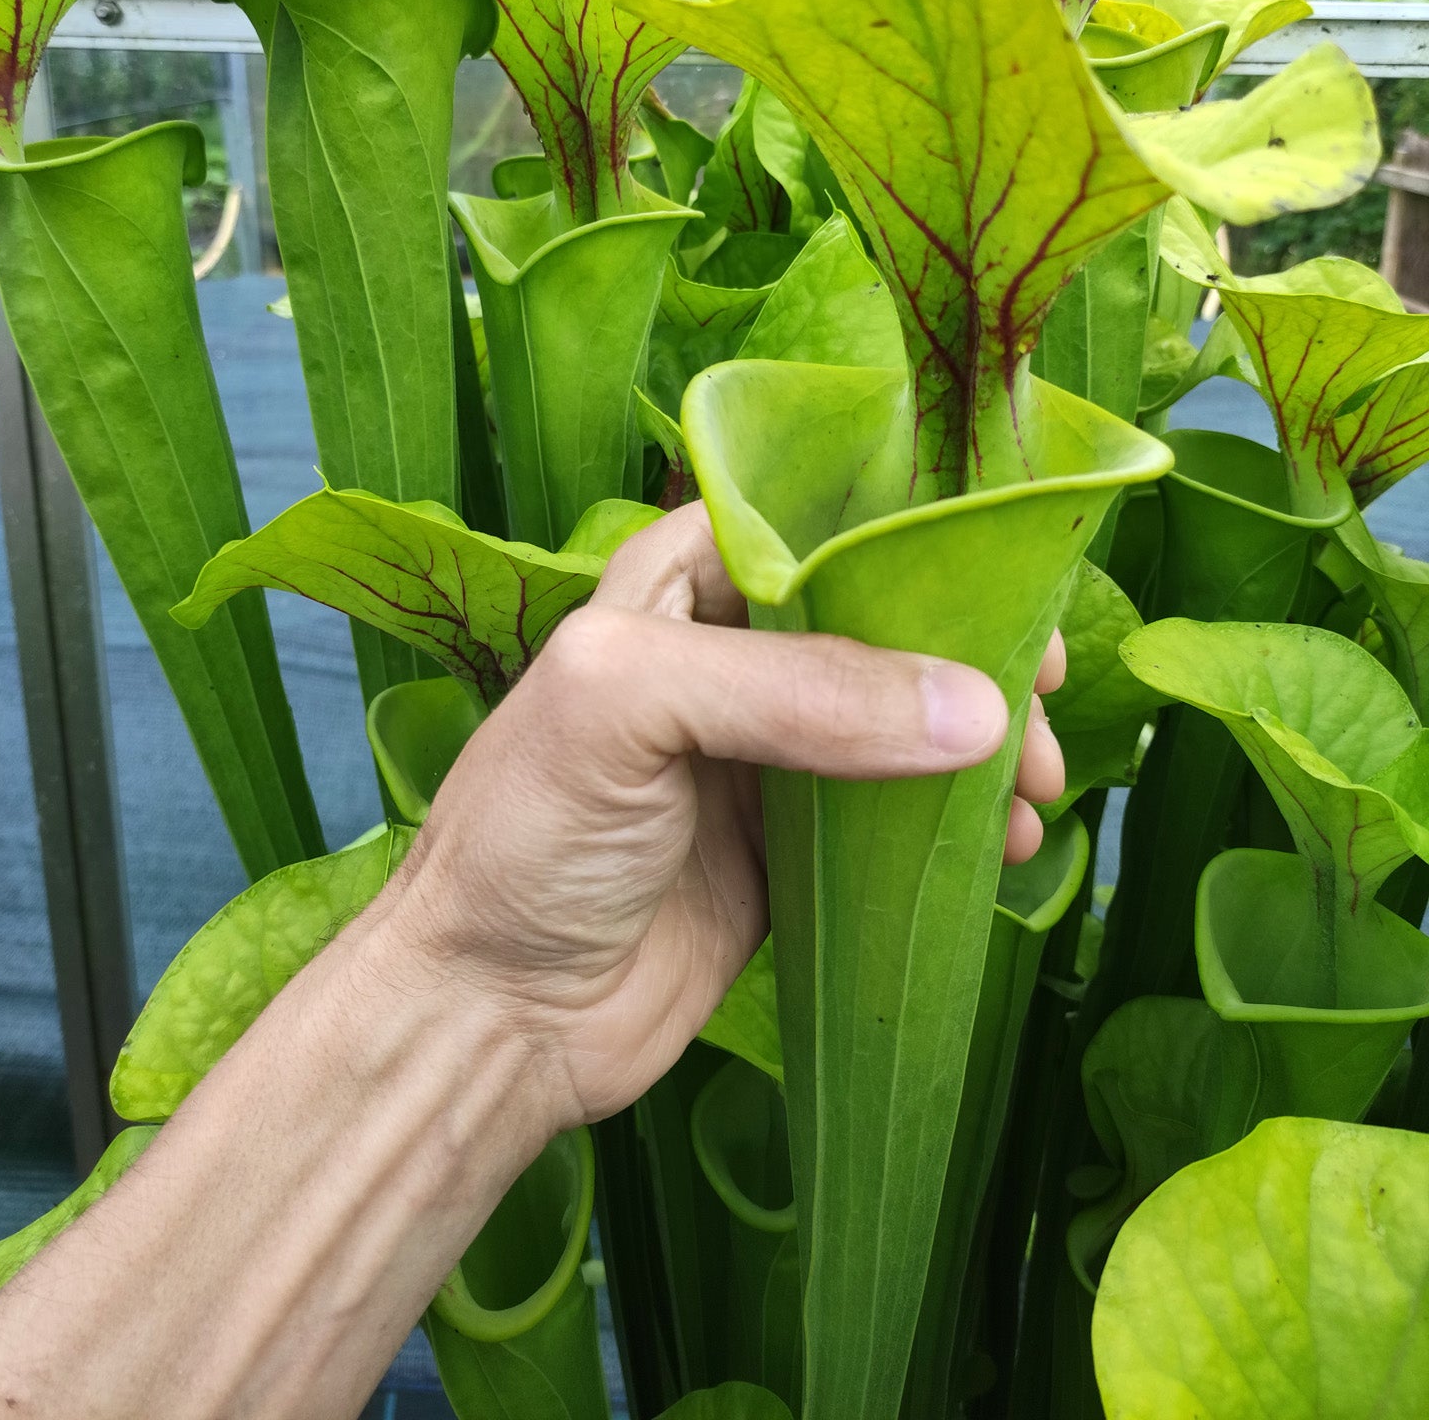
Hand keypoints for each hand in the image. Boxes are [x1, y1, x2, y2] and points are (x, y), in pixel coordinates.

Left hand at [391, 502, 1065, 1127]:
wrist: (491, 1015)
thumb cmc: (525, 835)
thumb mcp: (633, 712)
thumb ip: (797, 691)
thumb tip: (975, 710)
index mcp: (681, 581)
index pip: (820, 518)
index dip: (922, 536)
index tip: (1013, 578)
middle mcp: (729, 653)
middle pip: (884, 618)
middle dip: (971, 650)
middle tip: (1040, 699)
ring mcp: (765, 754)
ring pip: (904, 717)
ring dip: (980, 743)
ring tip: (1036, 788)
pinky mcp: (791, 848)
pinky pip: (897, 813)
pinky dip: (958, 820)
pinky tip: (1000, 845)